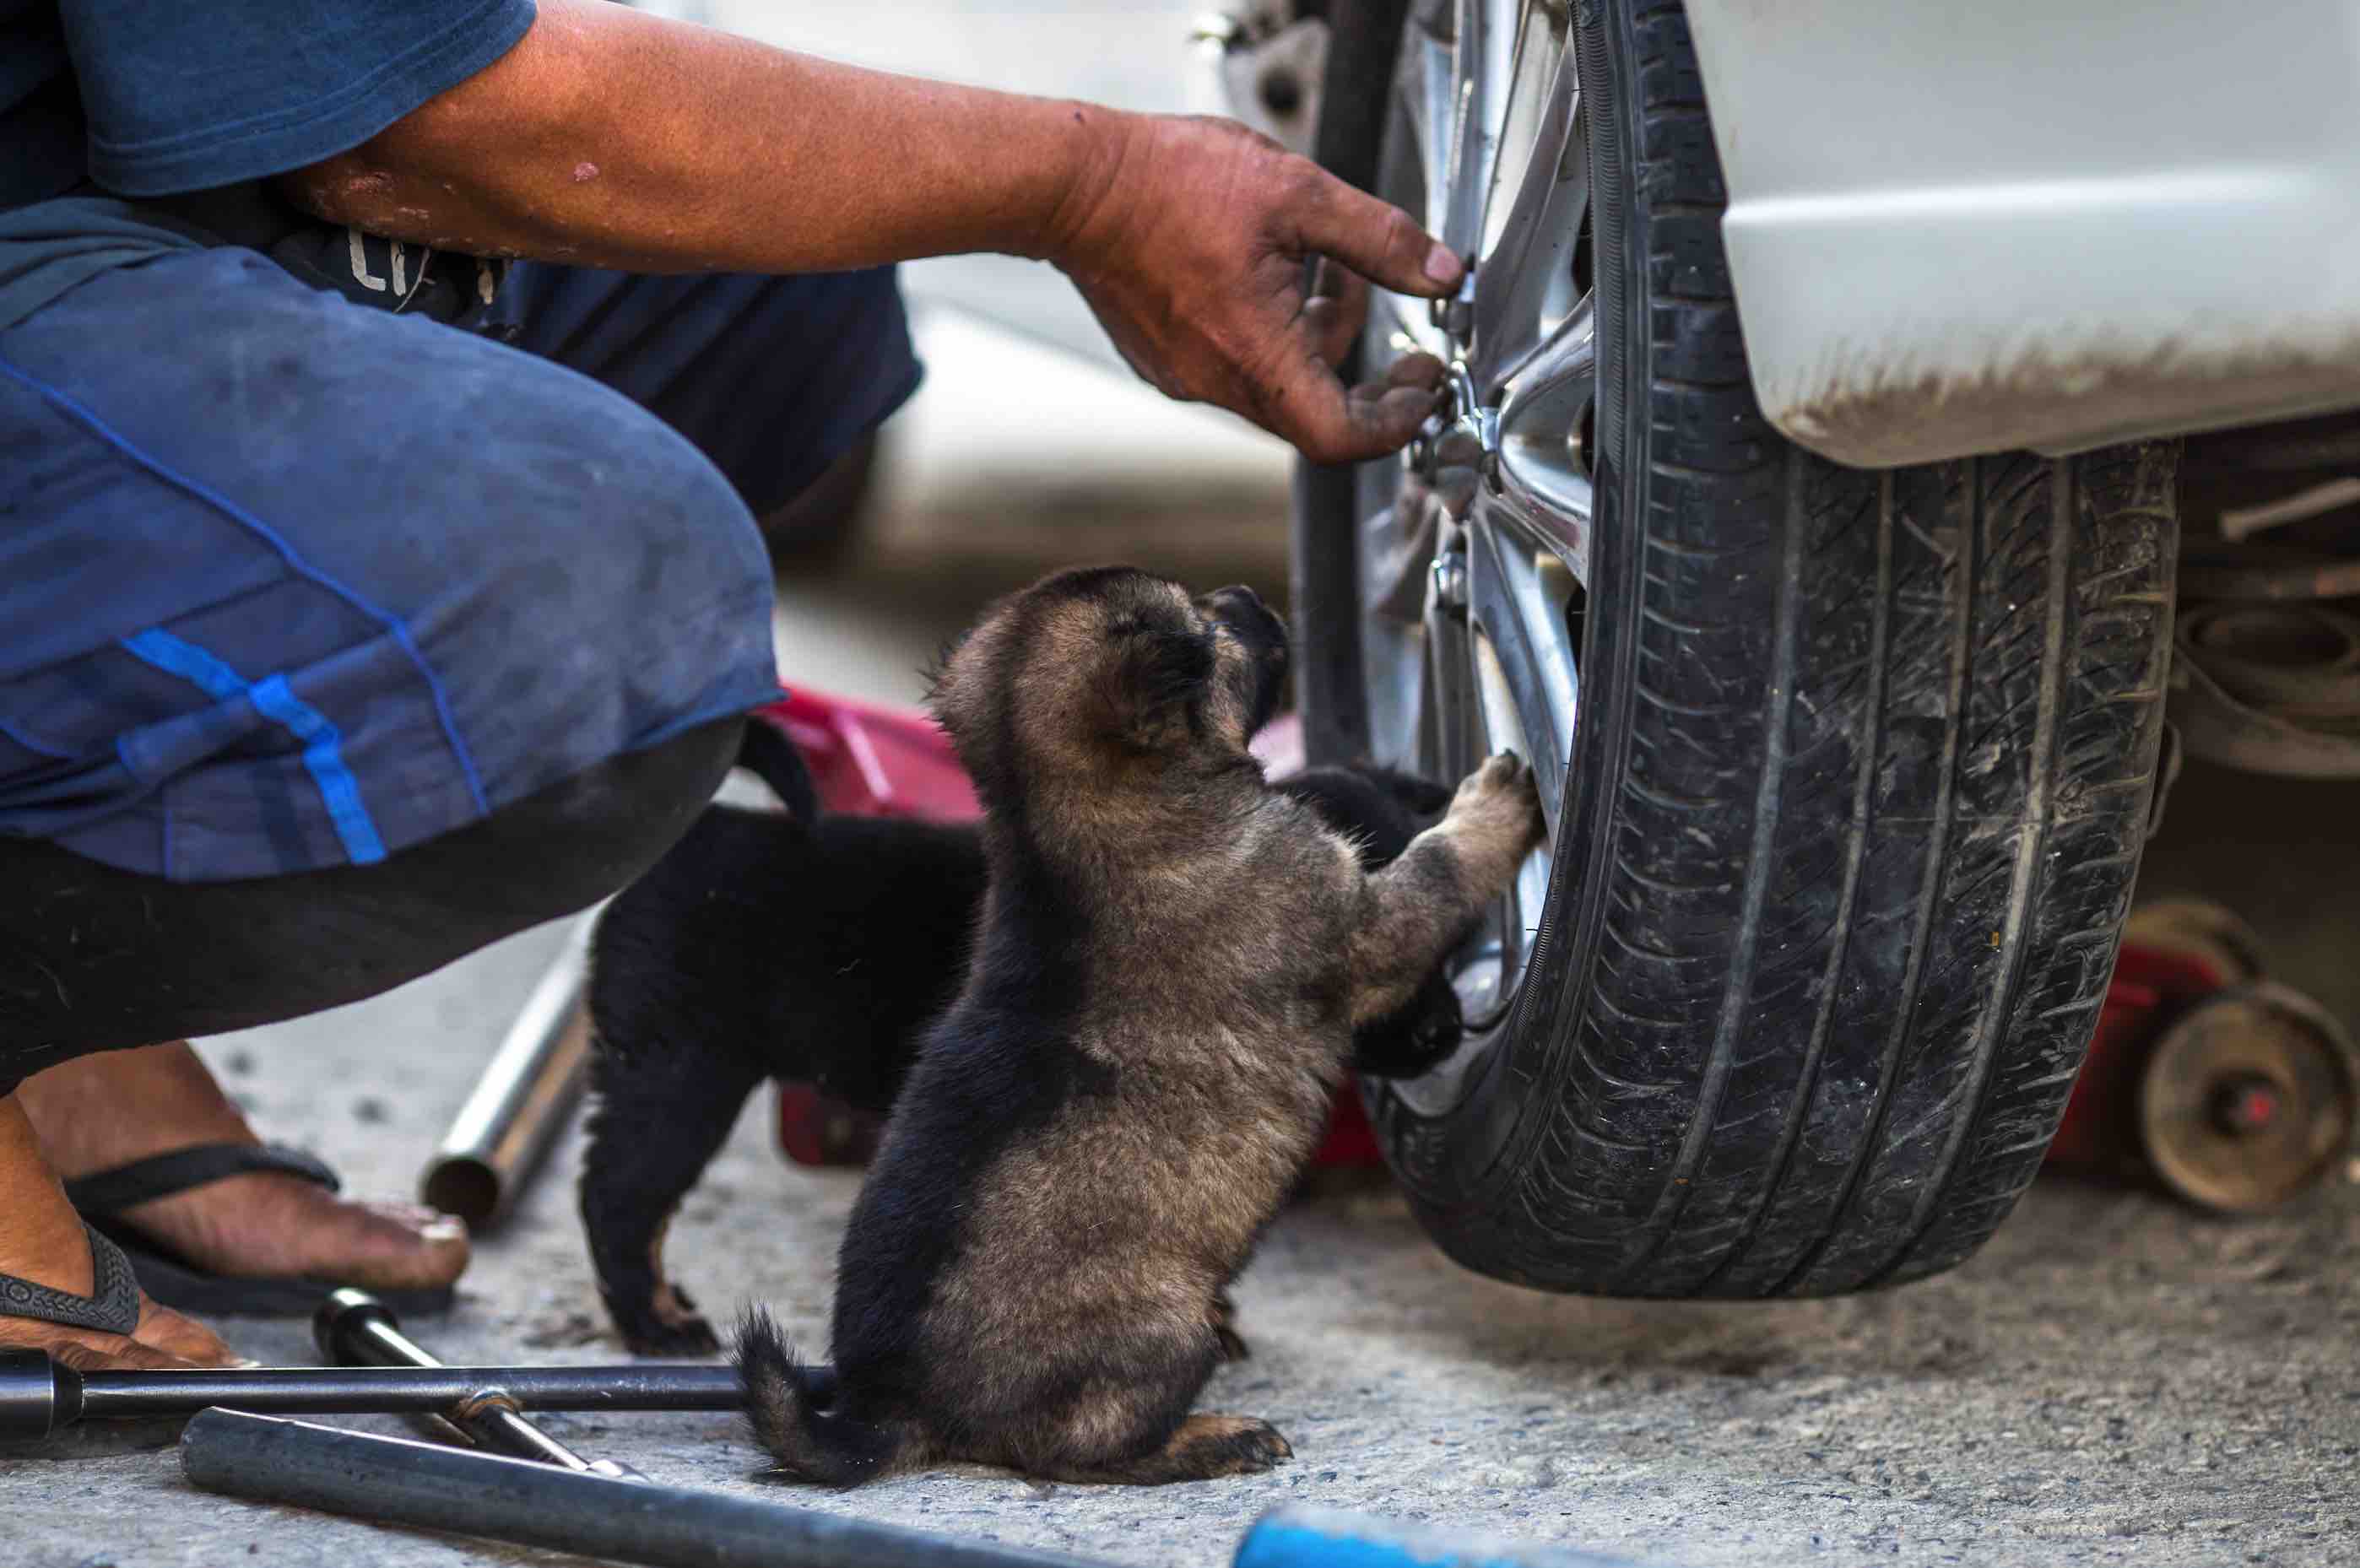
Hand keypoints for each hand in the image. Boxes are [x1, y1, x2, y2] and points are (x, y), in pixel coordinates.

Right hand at [1048, 113, 1459, 464]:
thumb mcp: (1299, 194)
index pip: (1342, 437)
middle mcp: (1215, 383)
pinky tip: (1268, 270)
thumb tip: (1439, 274)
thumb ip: (1380, 240)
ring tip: (1325, 266)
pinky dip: (1270, 332)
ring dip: (1316, 336)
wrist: (1074, 184)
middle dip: (1364, 373)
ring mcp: (1184, 376)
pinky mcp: (1162, 359)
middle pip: (1314, 411)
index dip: (1396, 423)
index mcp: (1256, 357)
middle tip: (1402, 344)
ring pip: (1276, 382)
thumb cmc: (1169, 184)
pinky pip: (1236, 364)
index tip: (1422, 387)